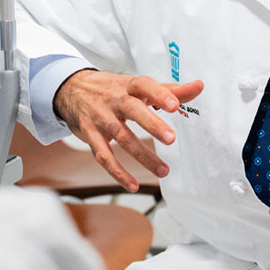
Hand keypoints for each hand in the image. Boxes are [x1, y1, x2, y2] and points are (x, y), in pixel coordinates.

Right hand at [52, 70, 204, 192]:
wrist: (71, 88)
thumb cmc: (111, 88)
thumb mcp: (137, 85)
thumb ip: (170, 89)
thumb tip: (199, 87)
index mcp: (128, 85)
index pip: (144, 85)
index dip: (159, 94)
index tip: (174, 105)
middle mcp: (113, 100)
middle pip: (132, 111)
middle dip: (151, 124)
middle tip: (171, 139)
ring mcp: (101, 118)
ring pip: (121, 137)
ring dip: (142, 155)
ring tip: (164, 171)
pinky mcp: (90, 135)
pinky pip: (103, 156)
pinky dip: (117, 172)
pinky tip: (132, 184)